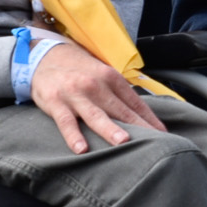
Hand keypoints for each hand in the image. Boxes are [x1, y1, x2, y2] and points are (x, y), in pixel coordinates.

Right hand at [30, 37, 166, 153]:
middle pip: (120, 110)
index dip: (149, 120)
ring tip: (122, 141)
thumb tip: (145, 118)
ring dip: (109, 128)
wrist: (43, 58)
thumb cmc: (79, 72)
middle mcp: (95, 84)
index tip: (163, 135)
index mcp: (111, 78)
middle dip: (138, 127)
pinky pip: (66, 122)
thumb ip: (119, 95)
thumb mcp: (101, 77)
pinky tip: (81, 148)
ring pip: (95, 115)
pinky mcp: (56, 102)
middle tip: (153, 143)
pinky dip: (73, 135)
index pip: (134, 102)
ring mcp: (75, 94)